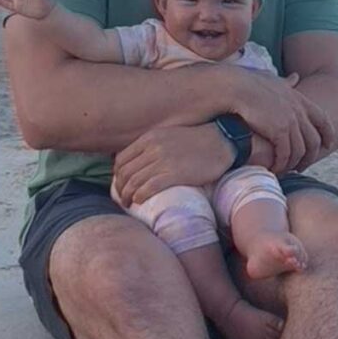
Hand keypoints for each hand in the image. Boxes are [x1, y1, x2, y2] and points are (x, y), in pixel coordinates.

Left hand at [114, 124, 232, 205]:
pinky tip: (139, 201)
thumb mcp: (168, 135)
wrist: (220, 140)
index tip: (121, 184)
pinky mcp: (175, 173)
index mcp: (149, 138)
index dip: (117, 175)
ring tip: (128, 203)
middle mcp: (152, 148)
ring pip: (134, 182)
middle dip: (120, 188)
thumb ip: (152, 145)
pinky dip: (140, 196)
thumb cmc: (196, 139)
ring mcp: (163, 160)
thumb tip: (139, 162)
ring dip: (127, 195)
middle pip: (125, 173)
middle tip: (122, 198)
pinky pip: (149, 187)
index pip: (121, 159)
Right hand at [225, 69, 334, 173]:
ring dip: (293, 164)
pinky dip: (282, 164)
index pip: (322, 119)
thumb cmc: (248, 82)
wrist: (235, 87)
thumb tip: (295, 78)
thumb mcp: (272, 79)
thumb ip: (285, 82)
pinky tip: (274, 168)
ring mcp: (290, 121)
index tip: (328, 145)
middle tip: (302, 166)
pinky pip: (286, 154)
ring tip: (285, 170)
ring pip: (300, 151)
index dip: (328, 134)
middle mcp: (298, 110)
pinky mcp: (279, 131)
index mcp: (298, 99)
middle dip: (310, 156)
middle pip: (313, 140)